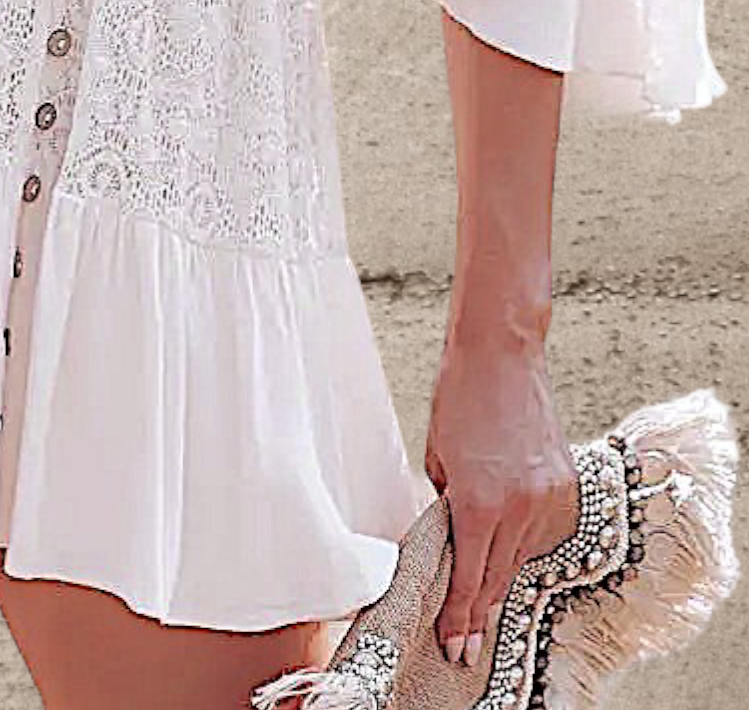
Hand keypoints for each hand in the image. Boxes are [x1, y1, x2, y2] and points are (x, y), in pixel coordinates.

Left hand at [423, 332, 579, 667]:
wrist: (501, 355)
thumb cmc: (458, 398)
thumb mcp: (437, 459)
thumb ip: (446, 506)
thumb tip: (452, 539)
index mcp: (479, 503)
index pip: (468, 578)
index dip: (459, 618)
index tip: (454, 646)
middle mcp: (519, 508)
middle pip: (497, 578)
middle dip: (478, 614)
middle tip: (465, 647)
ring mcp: (548, 499)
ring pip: (522, 557)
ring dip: (502, 573)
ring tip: (482, 595)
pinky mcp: (567, 488)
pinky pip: (544, 532)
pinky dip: (526, 542)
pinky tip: (510, 543)